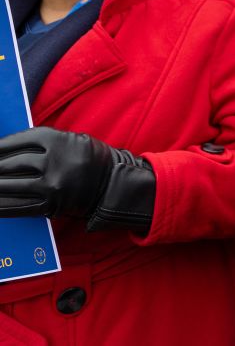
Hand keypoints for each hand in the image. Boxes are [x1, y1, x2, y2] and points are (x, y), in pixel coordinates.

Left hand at [0, 127, 124, 217]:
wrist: (113, 183)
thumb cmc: (87, 158)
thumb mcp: (70, 140)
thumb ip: (41, 143)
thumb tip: (3, 150)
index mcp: (57, 139)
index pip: (16, 142)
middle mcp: (53, 160)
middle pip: (9, 164)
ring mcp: (51, 184)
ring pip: (8, 186)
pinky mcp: (51, 204)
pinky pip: (17, 206)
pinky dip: (0, 206)